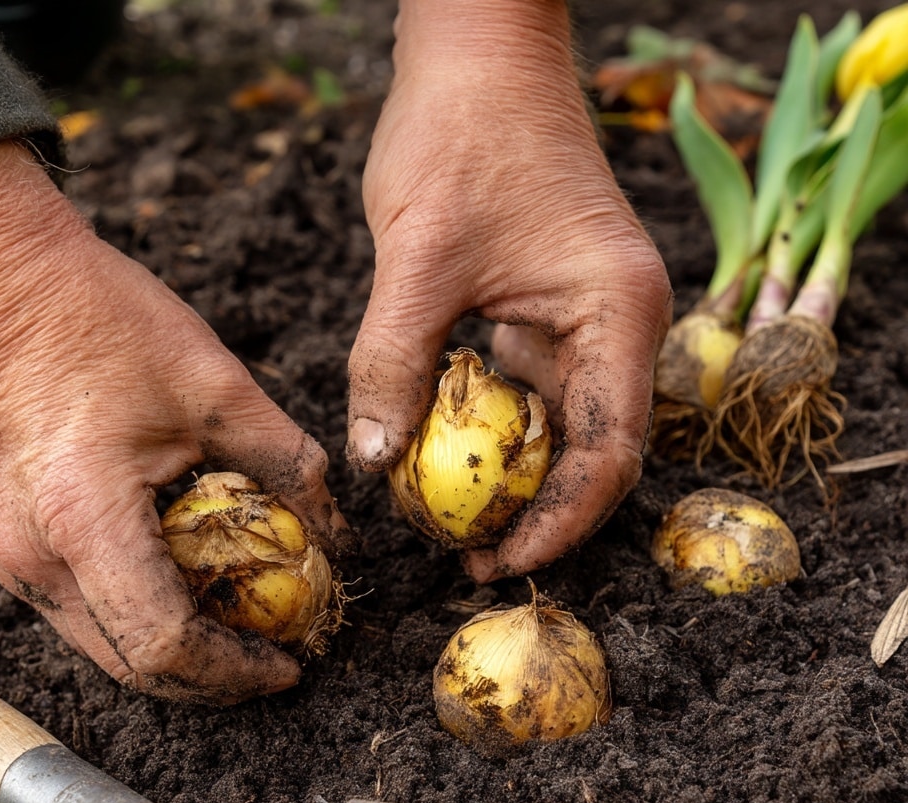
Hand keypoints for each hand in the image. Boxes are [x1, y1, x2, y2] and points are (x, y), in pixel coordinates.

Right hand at [0, 142, 351, 702]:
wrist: (0, 279)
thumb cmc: (102, 319)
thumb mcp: (219, 386)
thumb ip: (289, 465)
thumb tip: (337, 531)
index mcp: (87, 519)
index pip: (167, 643)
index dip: (236, 670)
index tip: (290, 664)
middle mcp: (35, 557)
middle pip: (133, 666)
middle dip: (213, 676)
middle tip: (275, 657)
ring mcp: (12, 556)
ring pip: (105, 647)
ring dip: (178, 652)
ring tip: (242, 631)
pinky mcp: (10, 544)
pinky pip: (83, 611)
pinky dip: (142, 618)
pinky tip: (191, 592)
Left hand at [346, 0, 672, 580]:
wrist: (476, 46)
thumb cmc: (461, 128)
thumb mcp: (416, 256)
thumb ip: (392, 363)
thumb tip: (372, 462)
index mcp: (617, 313)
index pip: (609, 453)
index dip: (559, 522)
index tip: (499, 562)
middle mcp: (616, 325)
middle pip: (591, 452)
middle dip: (535, 513)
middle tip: (468, 557)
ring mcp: (583, 319)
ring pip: (556, 428)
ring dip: (508, 478)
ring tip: (451, 522)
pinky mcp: (545, 311)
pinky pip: (525, 391)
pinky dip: (488, 430)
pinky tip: (443, 456)